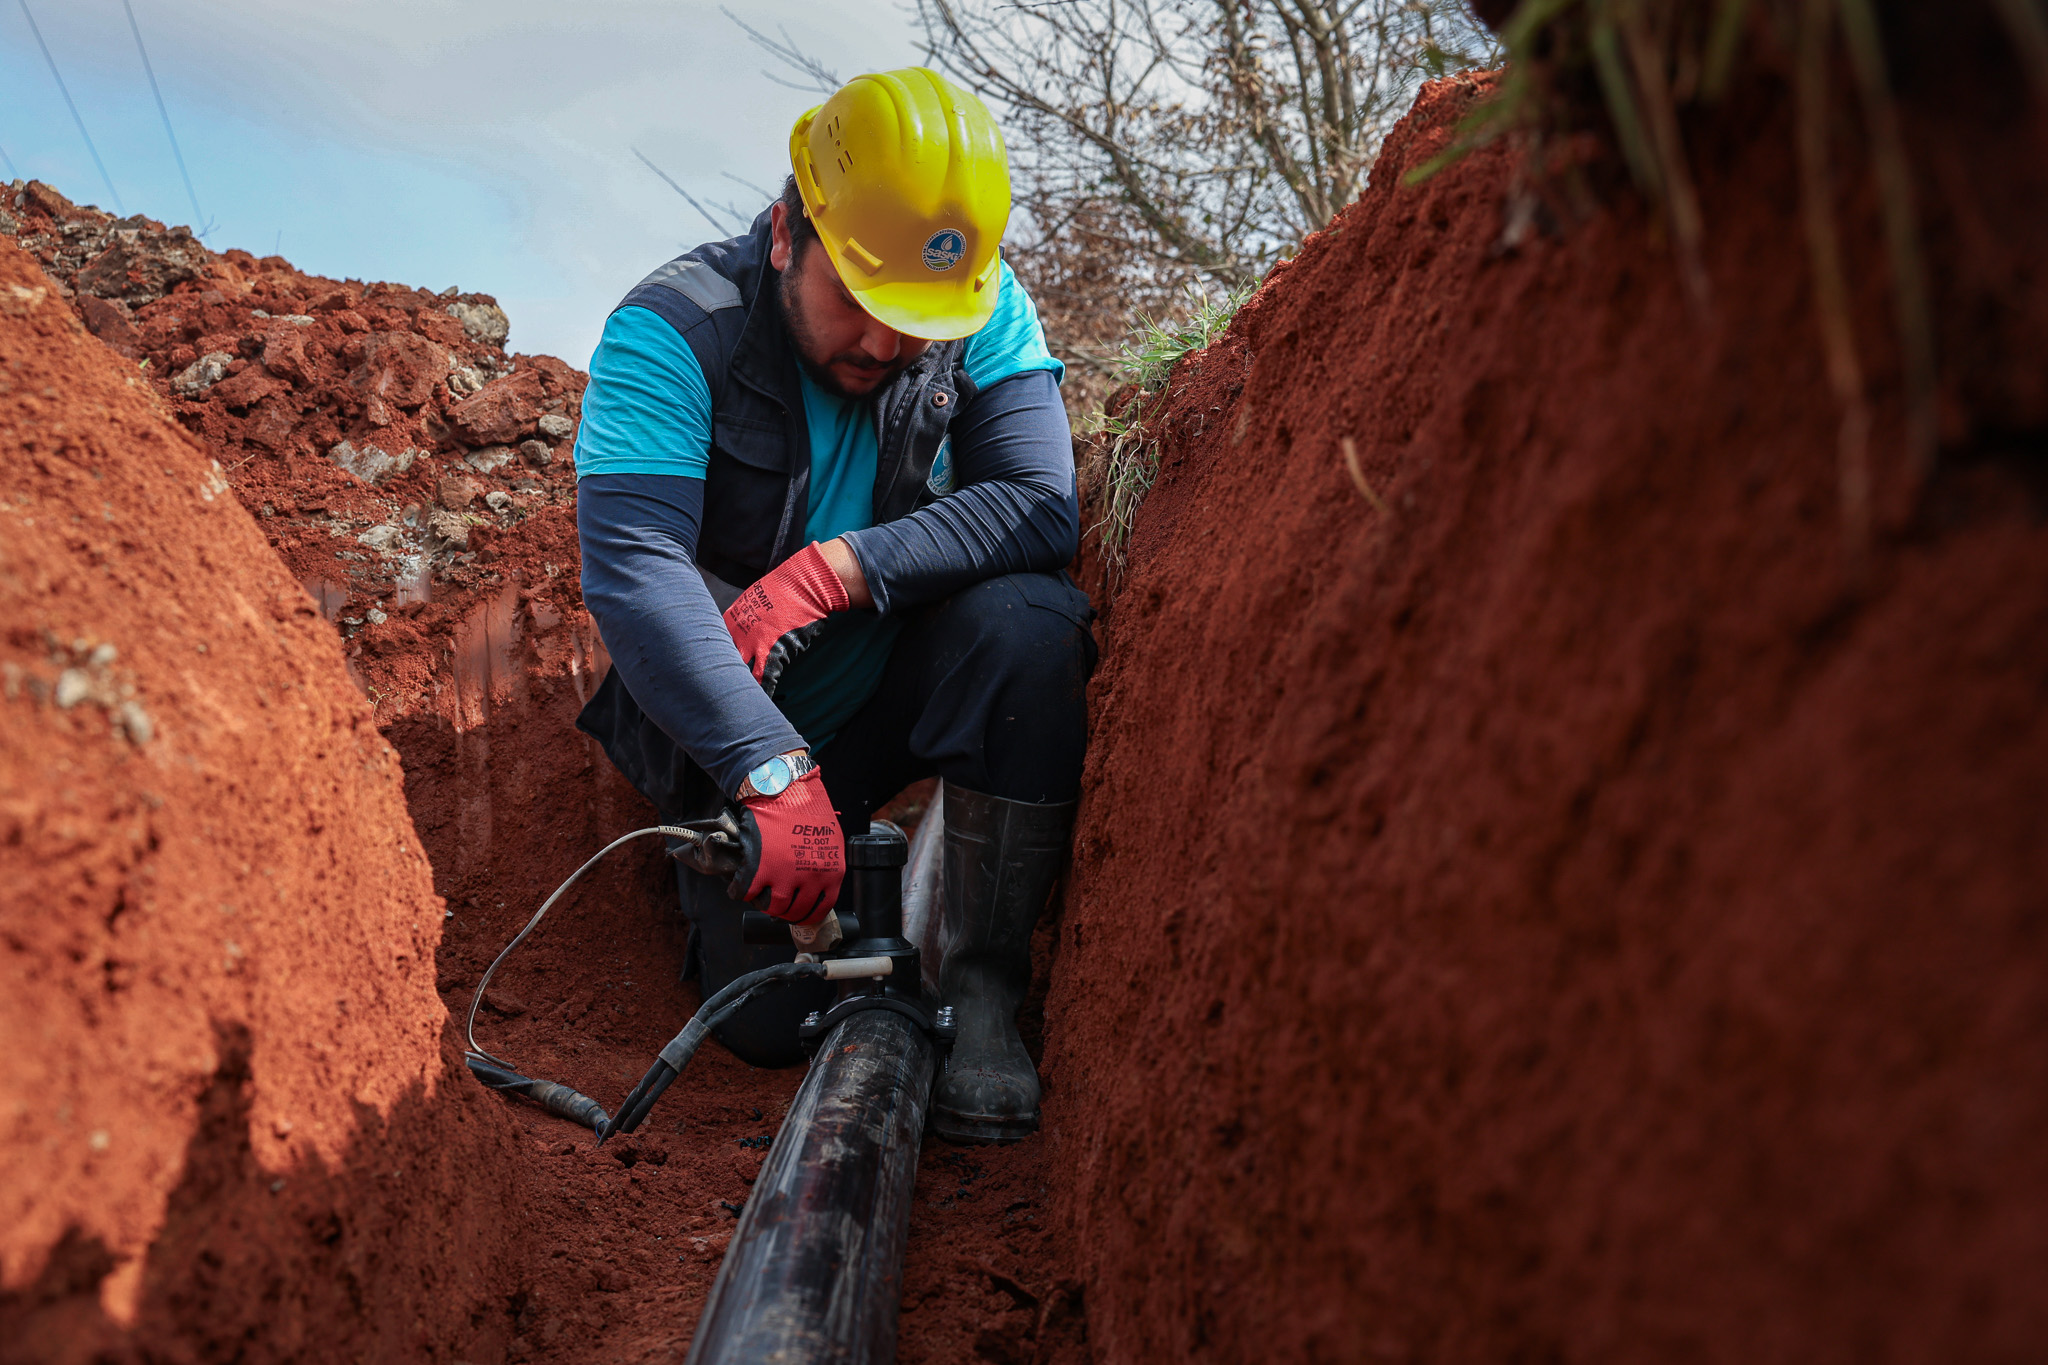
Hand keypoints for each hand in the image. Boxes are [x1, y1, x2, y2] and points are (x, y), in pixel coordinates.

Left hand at [723, 542, 851, 692]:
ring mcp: (754, 644)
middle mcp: (738, 632)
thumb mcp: (756, 599)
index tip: (710, 672)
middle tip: (713, 692)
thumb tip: (749, 631)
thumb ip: (748, 618)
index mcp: (731, 619)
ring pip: (741, 672)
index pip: (716, 645)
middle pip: (724, 660)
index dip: (714, 659)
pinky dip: (763, 690)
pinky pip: (764, 677)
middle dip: (720, 676)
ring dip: (740, 687)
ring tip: (733, 704)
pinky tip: (760, 702)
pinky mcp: (774, 652)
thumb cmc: (785, 590)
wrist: (804, 586)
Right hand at [733, 768, 843, 923]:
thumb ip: (824, 863)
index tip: (799, 914)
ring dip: (766, 905)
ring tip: (762, 895)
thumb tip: (815, 883)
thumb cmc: (807, 807)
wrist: (783, 788)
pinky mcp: (759, 868)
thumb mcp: (829, 838)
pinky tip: (742, 888)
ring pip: (773, 907)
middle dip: (786, 913)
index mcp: (831, 872)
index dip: (807, 914)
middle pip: (796, 911)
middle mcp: (809, 878)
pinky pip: (747, 893)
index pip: (821, 908)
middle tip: (778, 906)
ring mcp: (783, 875)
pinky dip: (741, 893)